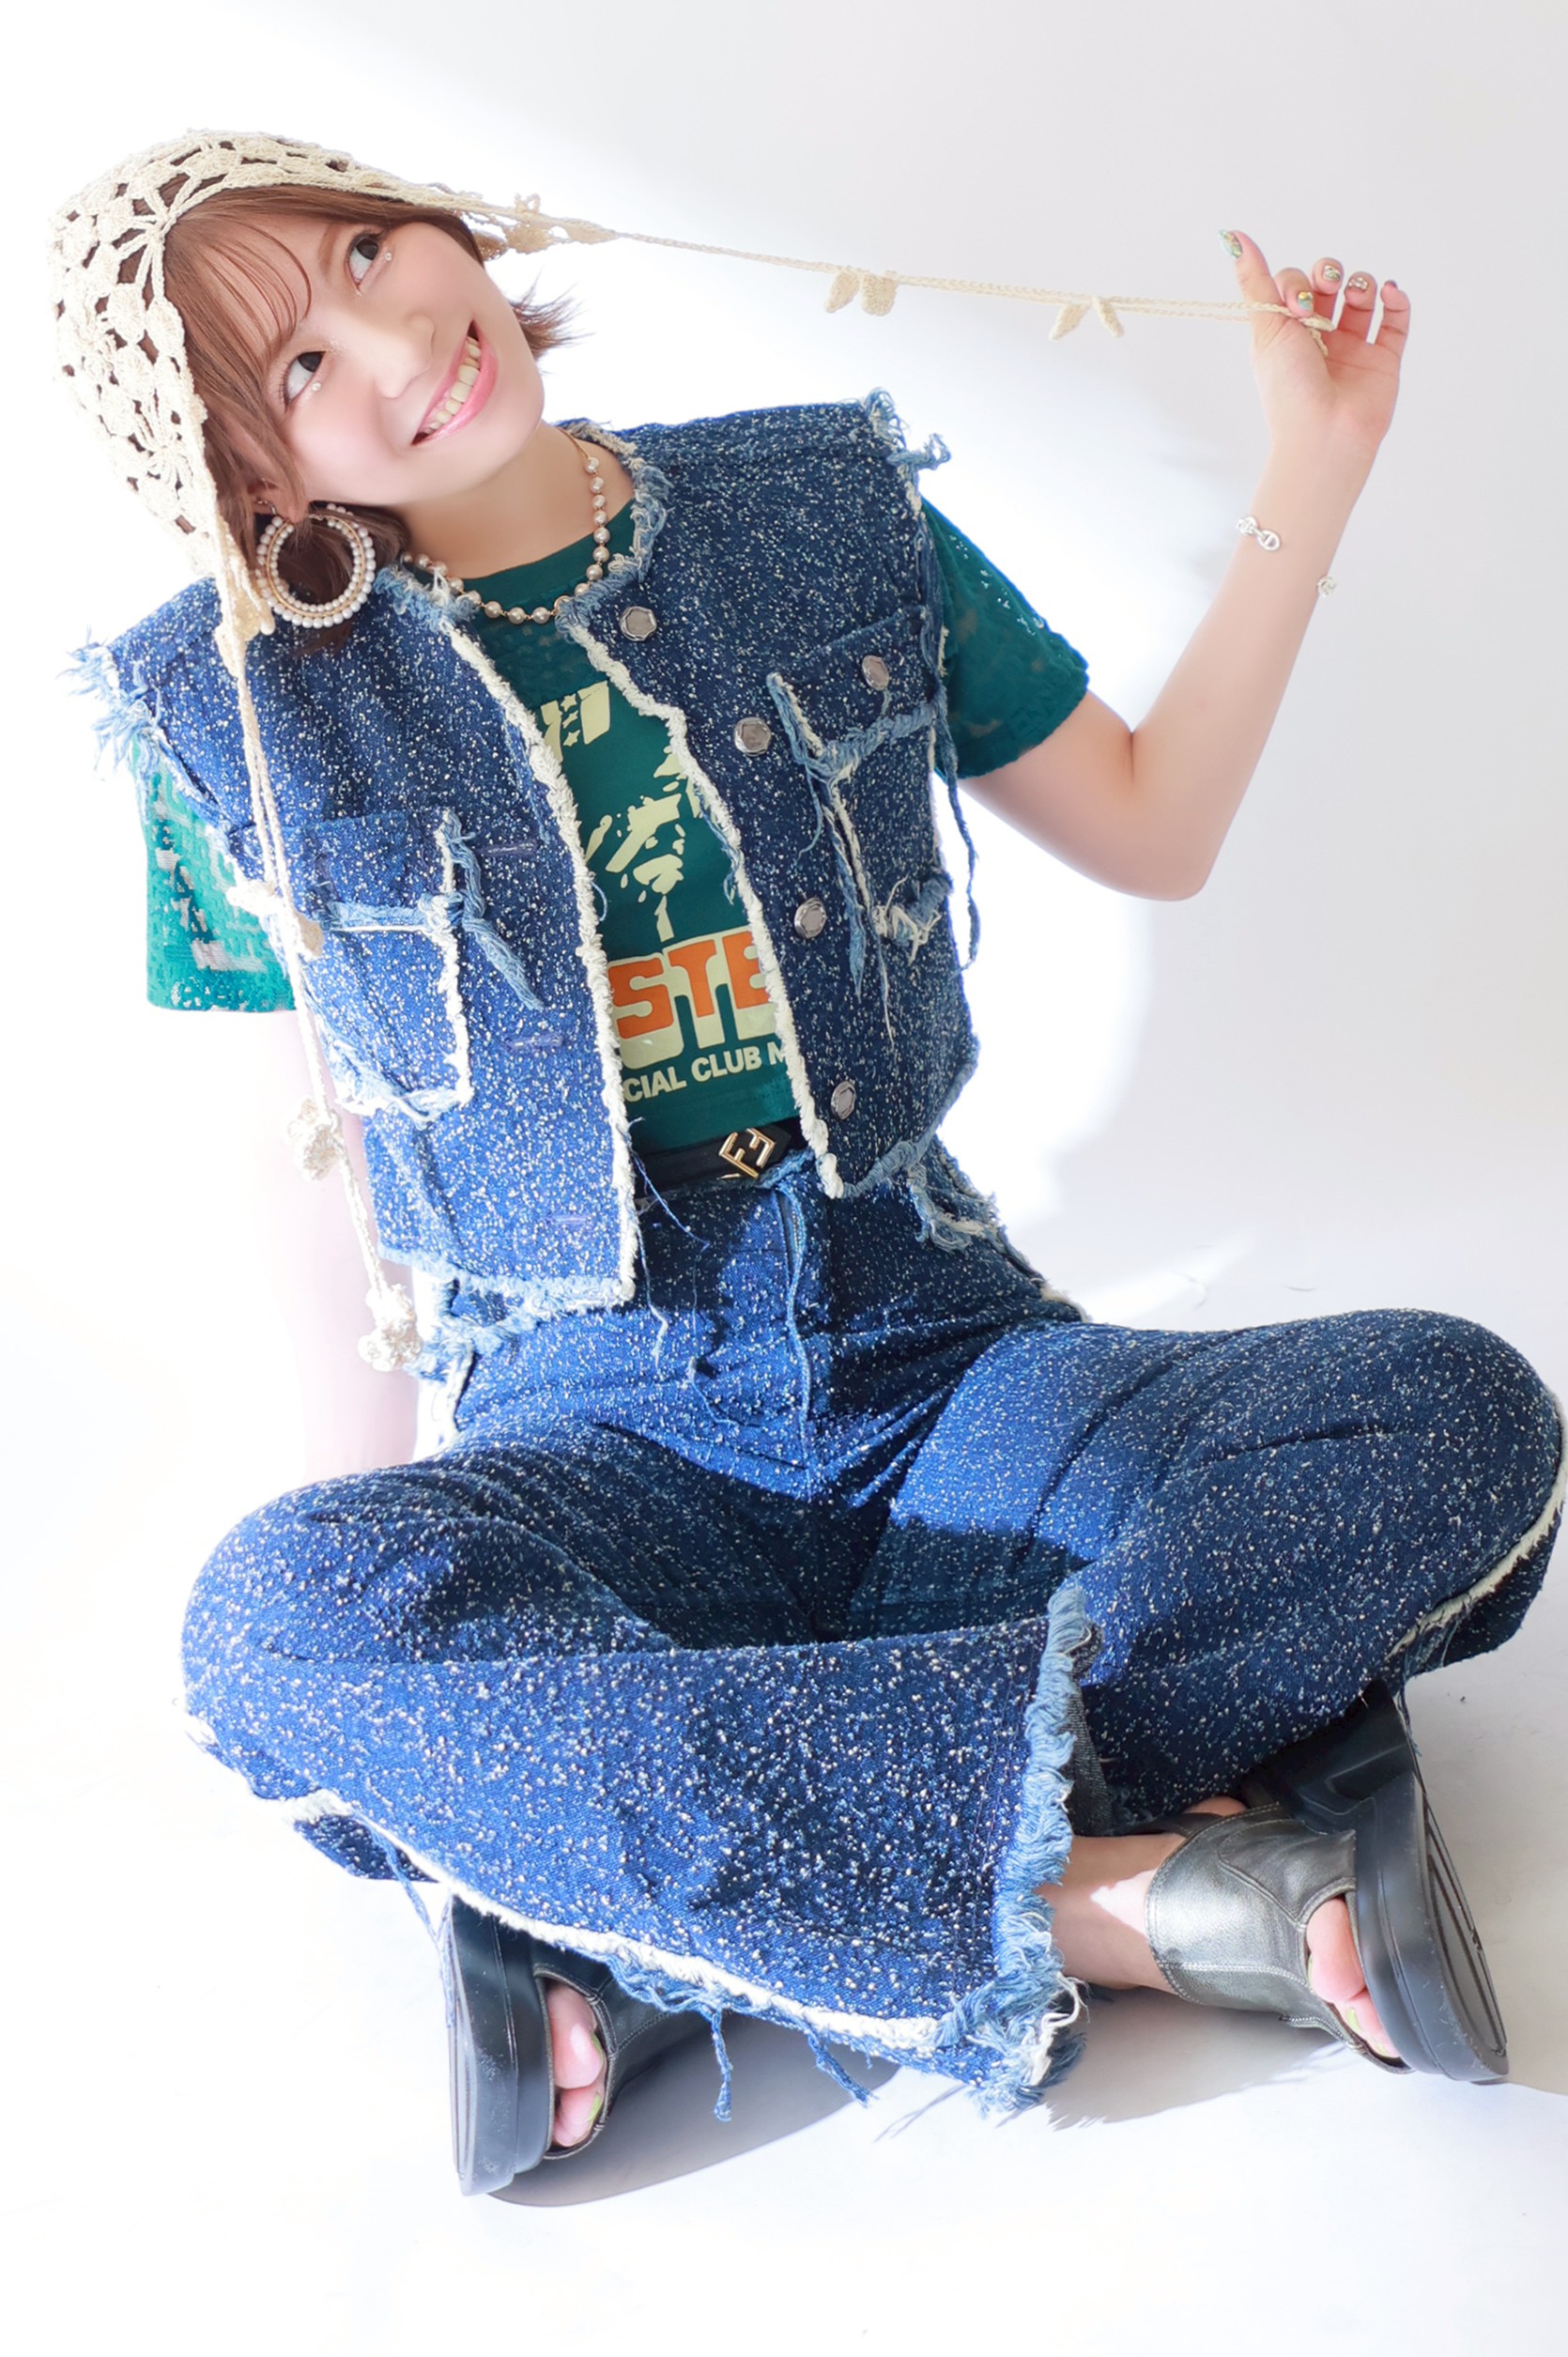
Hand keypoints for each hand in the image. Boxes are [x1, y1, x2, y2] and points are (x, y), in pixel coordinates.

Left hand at [1224, 232, 1409, 467]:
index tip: (1295, 302)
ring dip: (1361, 282)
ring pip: (1363, 296)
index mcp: (1288, 333)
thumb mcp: (1265, 328)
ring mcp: (1354, 348)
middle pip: (1329, 283)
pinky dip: (1396, 300)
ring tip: (1357, 295)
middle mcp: (1320, 337)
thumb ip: (1254, 281)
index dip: (1296, 281)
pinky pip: (1396, 320)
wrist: (1323, 434)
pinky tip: (1388, 292)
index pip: (1294, 283)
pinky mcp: (1383, 360)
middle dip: (1327, 273)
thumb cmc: (1288, 387)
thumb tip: (1231, 236)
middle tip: (1320, 292)